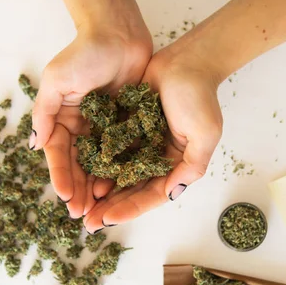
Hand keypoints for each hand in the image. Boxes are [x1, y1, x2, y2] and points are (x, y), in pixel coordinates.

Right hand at [31, 26, 151, 218]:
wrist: (118, 32)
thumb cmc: (84, 53)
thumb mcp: (57, 81)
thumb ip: (45, 114)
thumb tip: (35, 148)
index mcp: (62, 118)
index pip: (59, 154)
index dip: (61, 177)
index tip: (65, 197)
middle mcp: (81, 126)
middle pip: (79, 165)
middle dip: (79, 190)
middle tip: (82, 214)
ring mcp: (104, 126)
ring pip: (100, 164)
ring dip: (98, 187)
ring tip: (99, 209)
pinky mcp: (126, 124)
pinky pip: (122, 152)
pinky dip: (120, 171)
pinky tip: (121, 188)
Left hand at [83, 38, 223, 232]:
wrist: (187, 61)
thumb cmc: (199, 98)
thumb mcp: (204, 135)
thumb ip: (191, 166)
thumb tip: (171, 193)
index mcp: (176, 166)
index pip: (151, 195)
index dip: (129, 209)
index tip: (107, 219)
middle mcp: (157, 160)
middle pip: (131, 190)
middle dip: (110, 207)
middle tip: (88, 223)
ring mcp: (141, 145)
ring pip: (117, 174)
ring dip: (100, 190)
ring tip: (81, 204)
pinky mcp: (127, 129)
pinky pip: (109, 150)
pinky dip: (97, 163)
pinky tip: (81, 173)